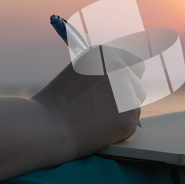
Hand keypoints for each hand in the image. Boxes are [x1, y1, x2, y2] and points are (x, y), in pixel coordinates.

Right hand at [31, 46, 146, 159]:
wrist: (46, 127)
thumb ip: (102, 72)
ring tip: (96, 118)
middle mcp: (119, 68)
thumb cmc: (55, 104)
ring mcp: (127, 91)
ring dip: (122, 111)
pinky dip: (118, 129)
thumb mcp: (78, 73)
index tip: (117, 87)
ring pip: (135, 104)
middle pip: (138, 82)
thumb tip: (122, 78)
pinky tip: (98, 130)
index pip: (133, 62)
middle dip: (129, 93)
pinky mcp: (129, 115)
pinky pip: (131, 123)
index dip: (126, 76)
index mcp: (105, 53)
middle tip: (107, 106)